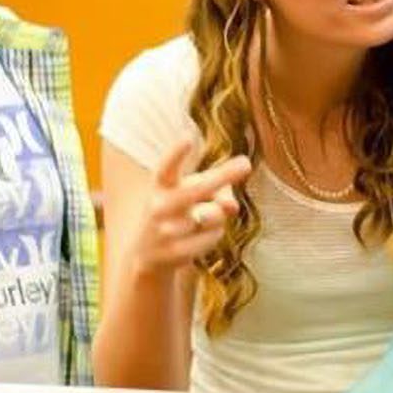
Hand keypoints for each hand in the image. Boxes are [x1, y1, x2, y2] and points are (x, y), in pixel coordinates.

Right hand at [132, 139, 251, 278]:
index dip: (176, 154)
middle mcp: (159, 206)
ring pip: (214, 216)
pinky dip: (214, 235)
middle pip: (197, 189)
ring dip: (218, 217)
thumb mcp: (189, 194)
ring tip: (201, 220)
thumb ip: (215, 190)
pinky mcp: (174, 252)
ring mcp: (166, 231)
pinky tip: (198, 238)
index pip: (166, 168)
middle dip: (222, 176)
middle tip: (246, 163)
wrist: (146, 254)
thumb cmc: (176, 212)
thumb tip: (232, 206)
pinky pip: (213, 237)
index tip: (187, 138)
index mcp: (161, 185)